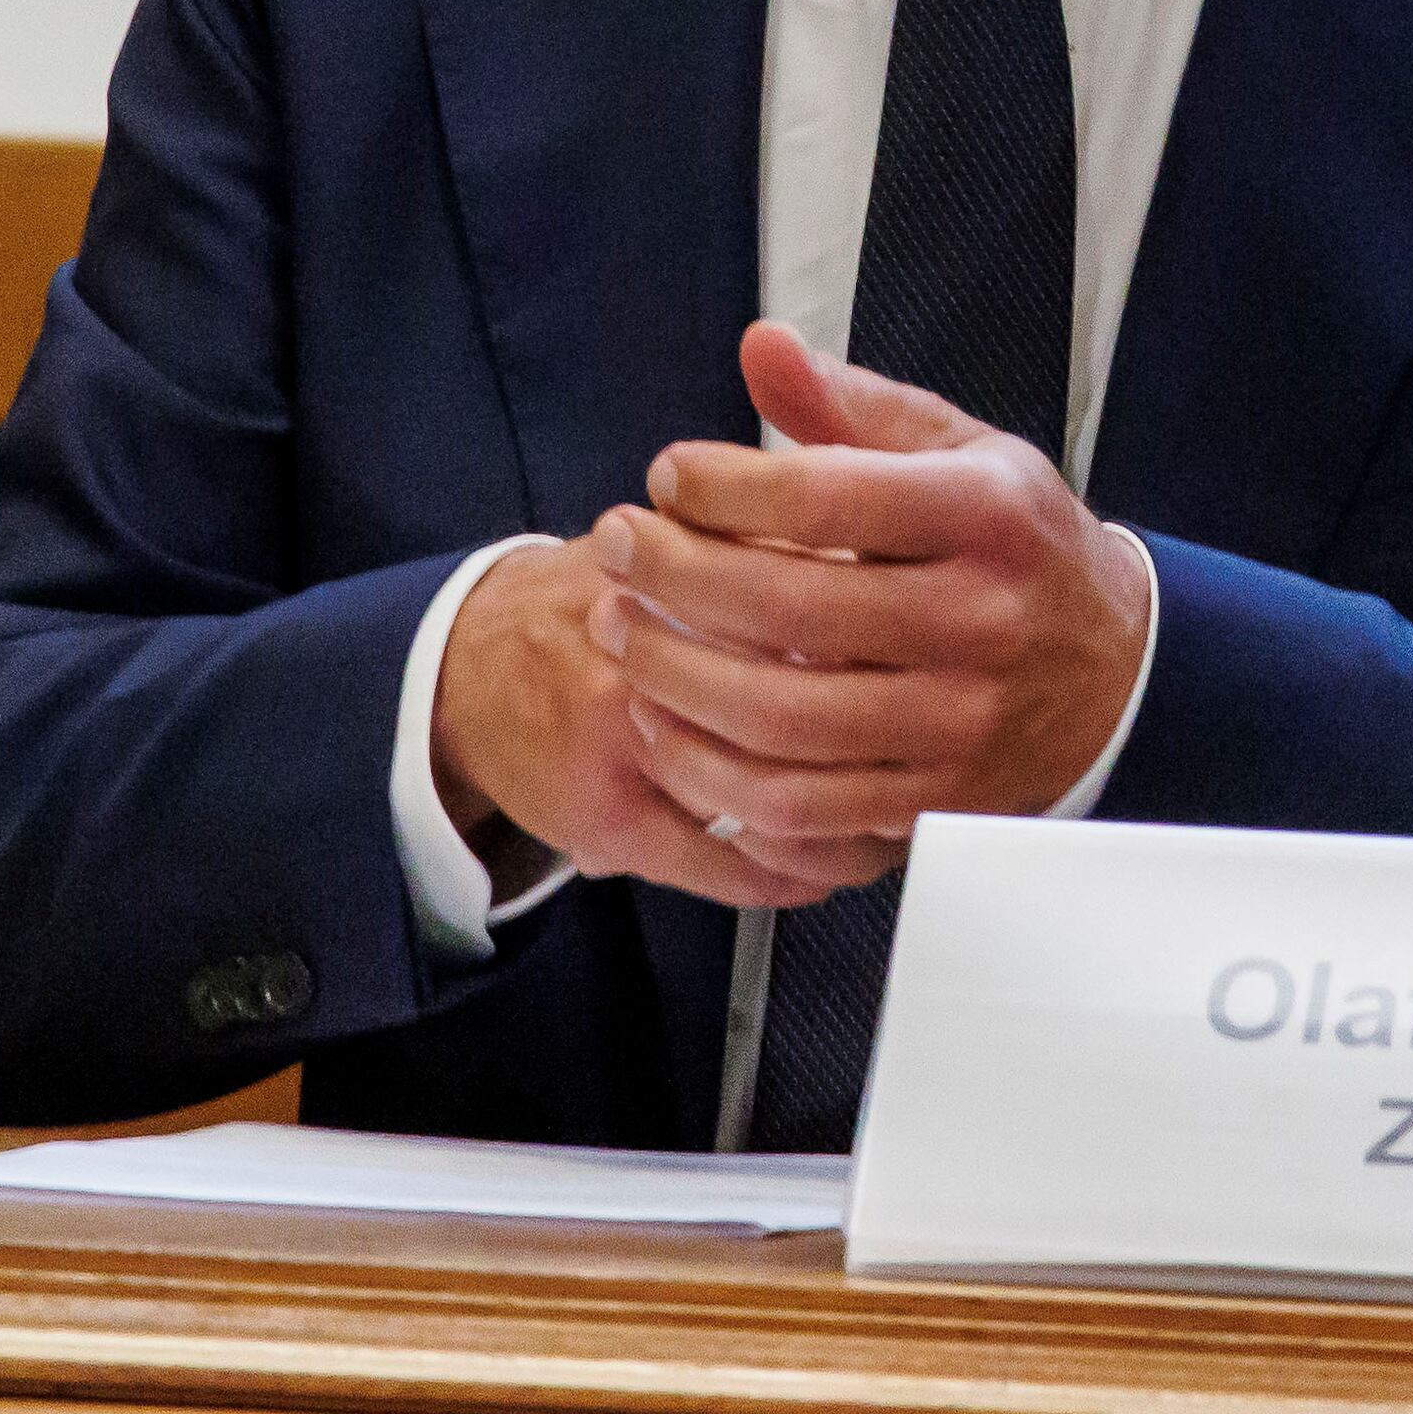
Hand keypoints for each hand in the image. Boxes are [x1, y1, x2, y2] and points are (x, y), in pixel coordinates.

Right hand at [427, 534, 897, 906]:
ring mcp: (631, 747)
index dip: (891, 650)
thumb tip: (886, 565)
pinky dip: (787, 873)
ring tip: (894, 822)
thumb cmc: (596, 599)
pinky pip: (724, 866)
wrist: (471, 665)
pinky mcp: (611, 819)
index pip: (814, 614)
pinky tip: (826, 867)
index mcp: (680, 579)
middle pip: (806, 709)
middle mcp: (656, 660)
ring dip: (848, 824)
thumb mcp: (680, 540)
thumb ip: (772, 543)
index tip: (940, 669)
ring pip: (774, 801)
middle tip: (941, 756)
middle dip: (885, 740)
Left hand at [588, 320, 1156, 844]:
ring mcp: (958, 724)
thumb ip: (854, 406)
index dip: (725, 486)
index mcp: (988, 516)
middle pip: (791, 610)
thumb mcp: (962, 453)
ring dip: (674, 677)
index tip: (668, 476)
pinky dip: (711, 771)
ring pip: (783, 720)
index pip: (828, 496)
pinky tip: (664, 724)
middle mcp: (980, 621)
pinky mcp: (930, 801)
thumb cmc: (1019, 549)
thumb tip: (762, 348)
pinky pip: (798, 808)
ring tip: (618, 630)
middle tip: (614, 548)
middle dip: (674, 577)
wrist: (1117, 677)